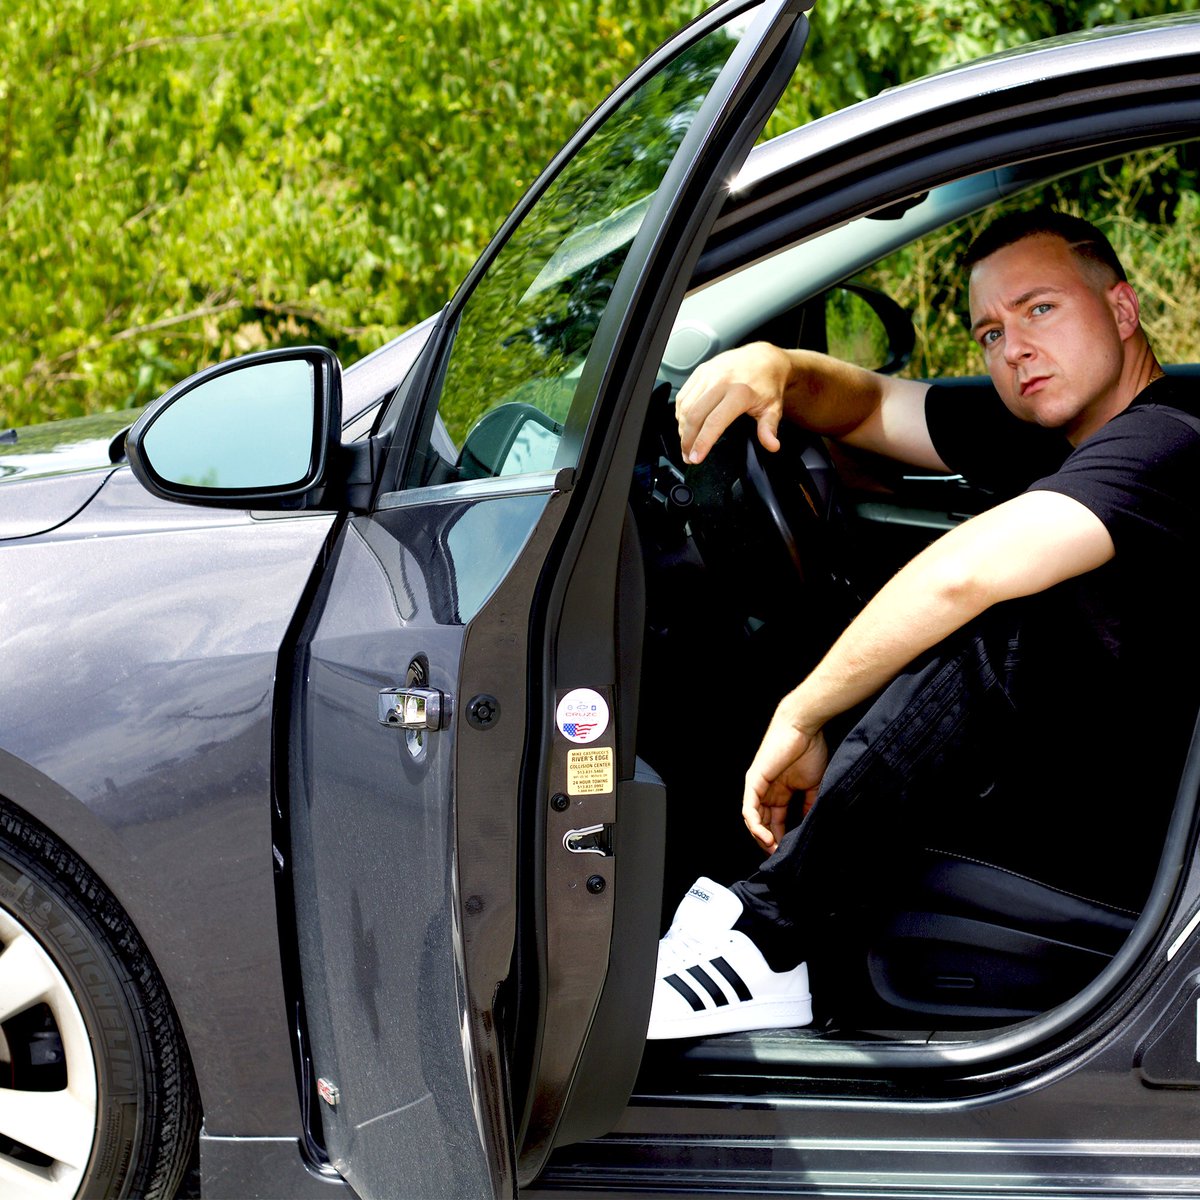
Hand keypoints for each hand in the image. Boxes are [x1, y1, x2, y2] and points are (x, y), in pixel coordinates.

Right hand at [675, 342, 790, 464]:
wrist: (763, 358)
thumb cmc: (767, 385)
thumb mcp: (773, 408)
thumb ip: (769, 428)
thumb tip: (772, 445)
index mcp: (739, 392)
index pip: (714, 422)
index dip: (702, 442)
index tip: (696, 458)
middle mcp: (721, 381)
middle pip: (695, 416)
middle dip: (688, 440)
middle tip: (688, 457)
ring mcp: (708, 374)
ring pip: (686, 406)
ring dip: (682, 429)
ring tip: (686, 444)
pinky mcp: (701, 371)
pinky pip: (683, 395)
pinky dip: (681, 413)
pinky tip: (685, 426)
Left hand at [742, 697, 828, 853]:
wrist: (804, 729)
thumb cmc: (810, 750)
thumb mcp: (813, 785)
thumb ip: (809, 805)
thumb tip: (810, 824)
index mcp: (780, 792)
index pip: (775, 821)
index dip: (780, 838)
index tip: (788, 852)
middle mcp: (766, 791)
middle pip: (762, 823)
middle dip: (769, 842)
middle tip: (779, 856)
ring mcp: (758, 786)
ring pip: (753, 819)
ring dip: (761, 838)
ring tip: (772, 850)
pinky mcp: (753, 781)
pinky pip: (749, 808)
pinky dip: (755, 825)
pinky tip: (765, 837)